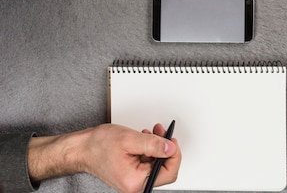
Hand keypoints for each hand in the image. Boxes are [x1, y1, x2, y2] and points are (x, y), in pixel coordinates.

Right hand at [28, 123, 180, 192]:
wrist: (81, 149)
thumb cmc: (98, 145)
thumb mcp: (130, 139)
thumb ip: (153, 144)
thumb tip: (171, 147)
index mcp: (136, 181)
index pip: (169, 173)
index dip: (174, 154)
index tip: (171, 139)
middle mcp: (135, 185)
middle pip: (164, 169)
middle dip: (165, 148)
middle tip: (162, 132)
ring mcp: (134, 180)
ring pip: (157, 163)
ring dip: (157, 146)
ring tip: (151, 132)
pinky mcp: (132, 174)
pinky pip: (148, 162)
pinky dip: (150, 149)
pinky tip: (145, 138)